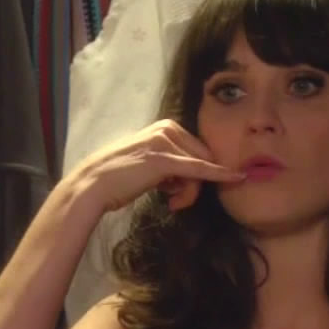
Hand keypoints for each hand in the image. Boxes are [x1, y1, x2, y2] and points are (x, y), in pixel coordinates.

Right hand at [65, 120, 244, 212]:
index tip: (181, 194)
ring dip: (189, 192)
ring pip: (199, 168)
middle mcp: (167, 128)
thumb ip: (171, 165)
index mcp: (165, 126)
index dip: (196, 175)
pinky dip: (219, 174)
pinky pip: (199, 169)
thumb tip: (189, 179)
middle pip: (202, 157)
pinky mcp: (165, 159)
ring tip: (171, 202)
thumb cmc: (118, 179)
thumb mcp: (149, 164)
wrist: (94, 185)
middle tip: (175, 203)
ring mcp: (165, 142)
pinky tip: (235, 177)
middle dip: (194, 185)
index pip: (196, 150)